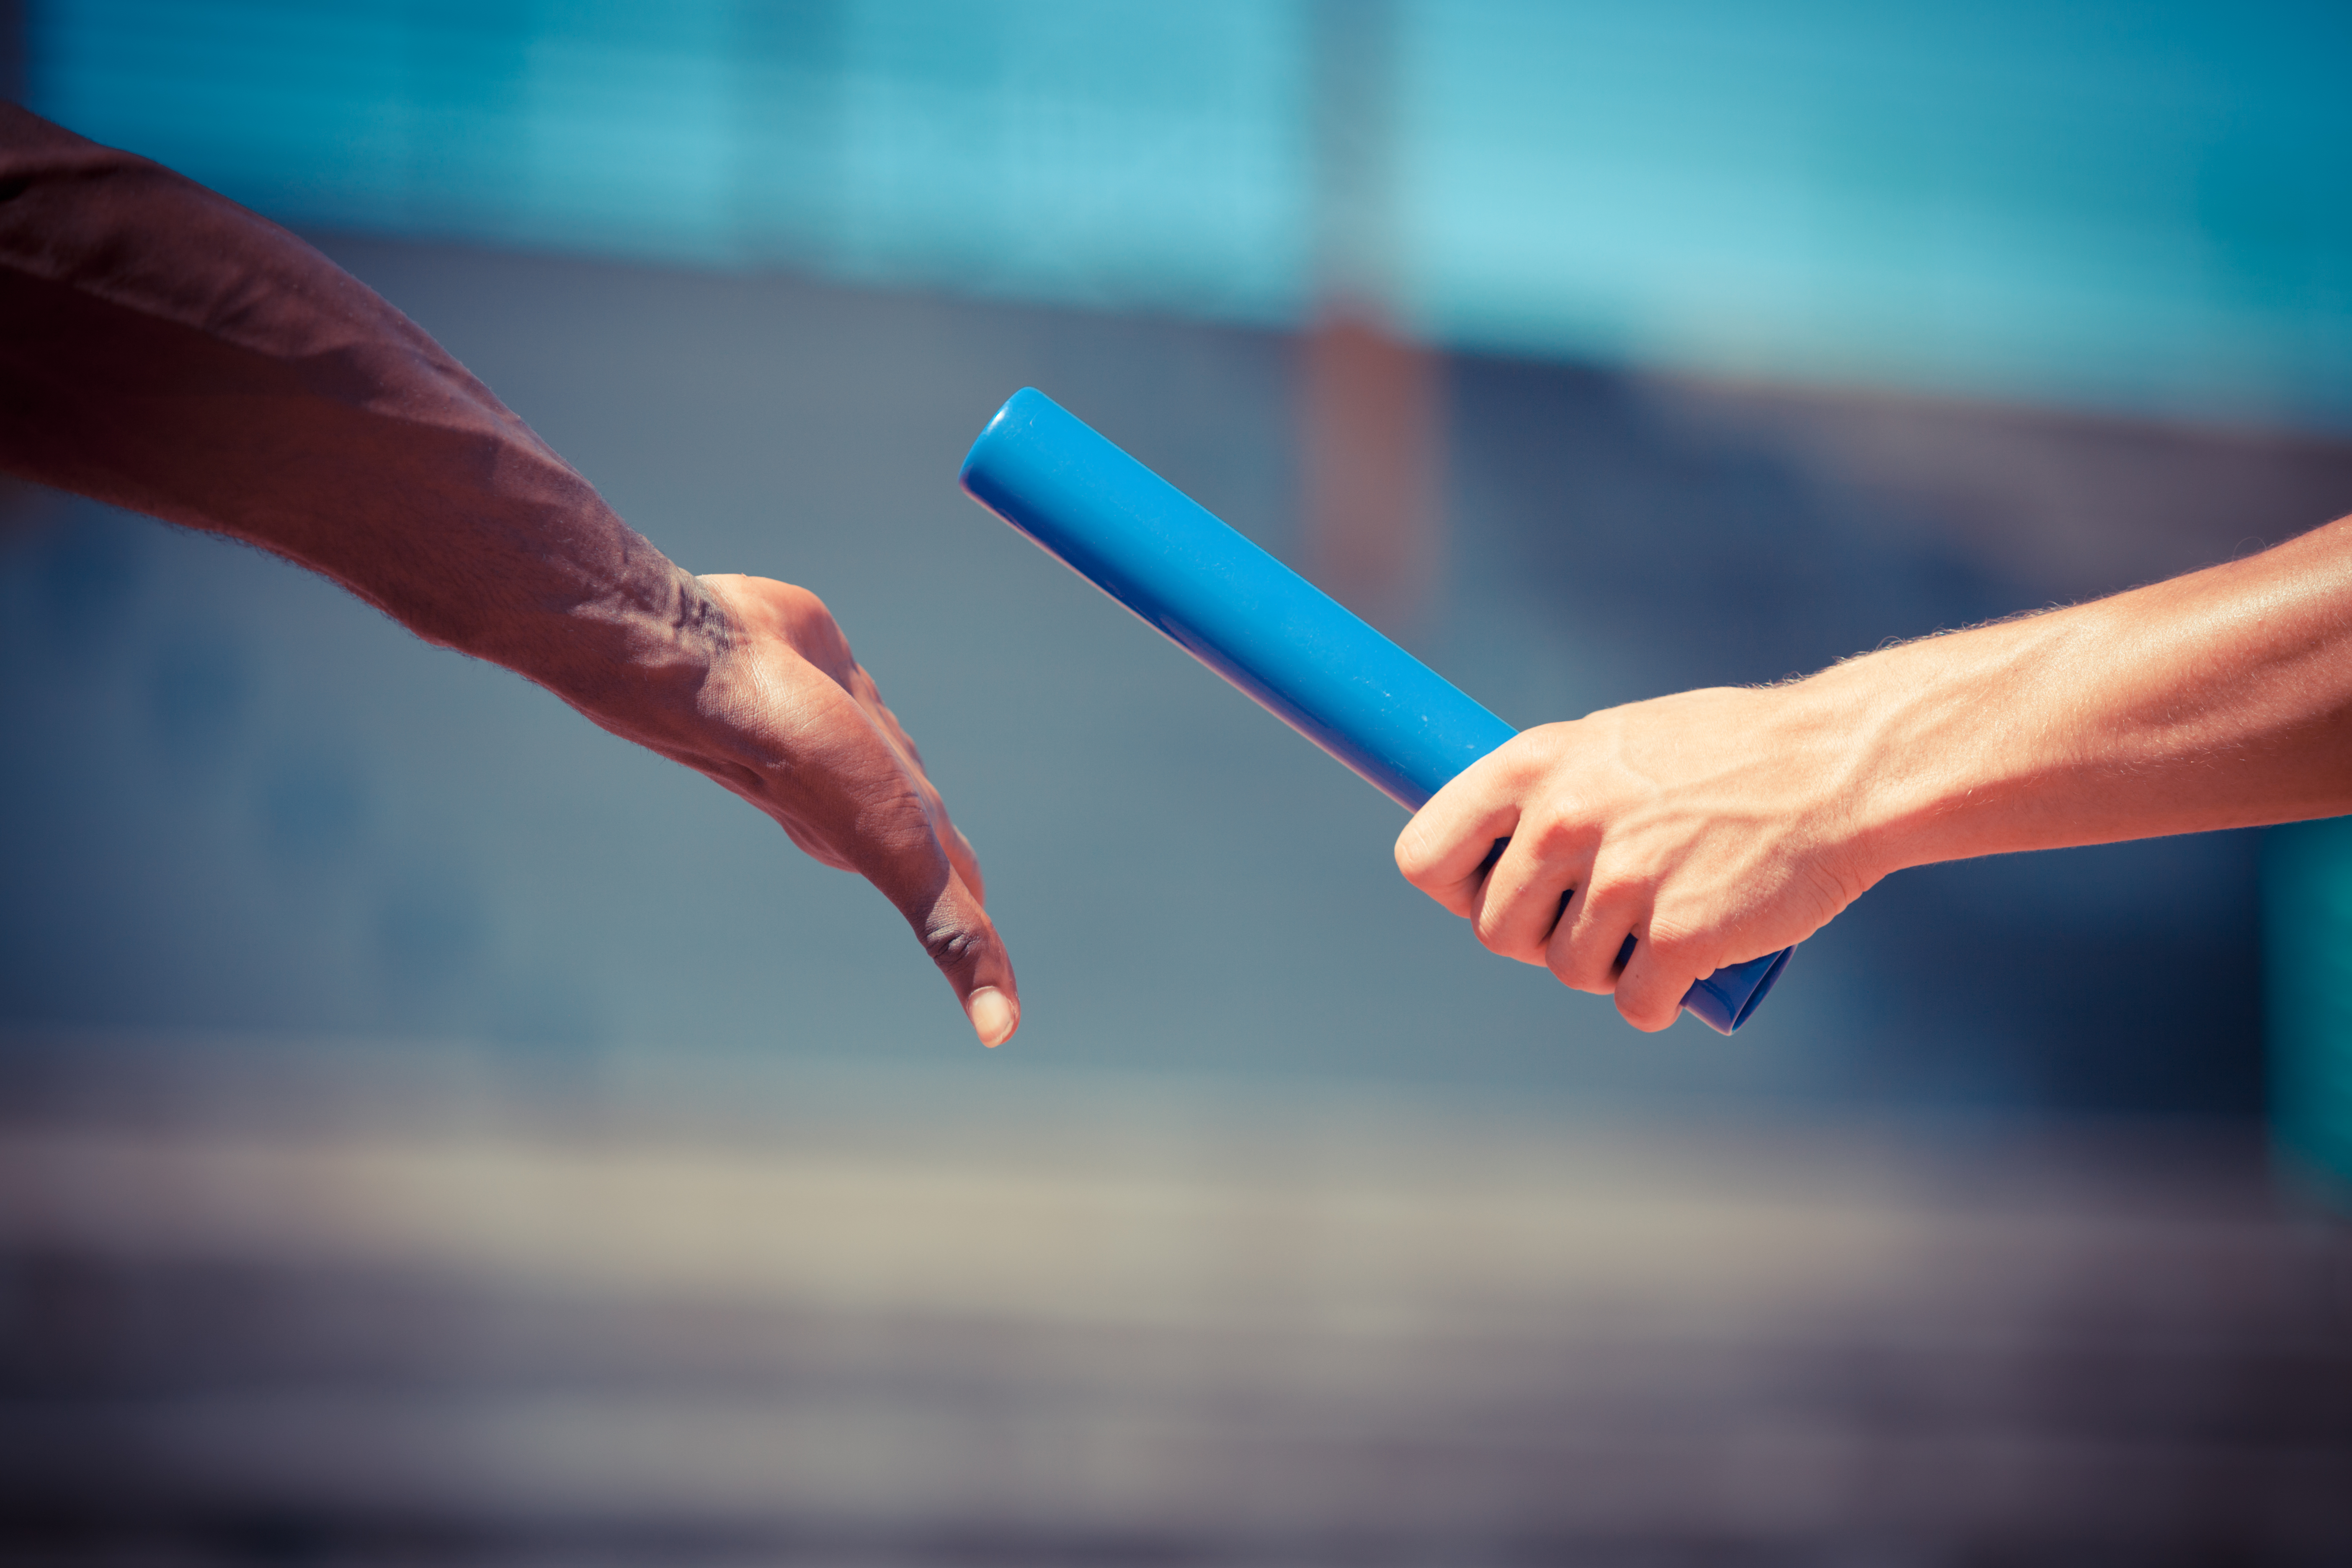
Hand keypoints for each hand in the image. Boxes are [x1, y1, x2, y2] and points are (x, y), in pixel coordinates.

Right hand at [589, 573, 1017, 1046]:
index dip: (984, 950)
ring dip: (913, 798)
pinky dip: (878, 725)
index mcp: (895, 848)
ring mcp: (845, 743)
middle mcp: (869, 803)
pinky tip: (865, 721)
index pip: (957, 913)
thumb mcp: (901, 856)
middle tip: (977, 904)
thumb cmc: (804, 760)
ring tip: (925, 819)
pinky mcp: (829, 680)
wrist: (715, 666)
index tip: (999, 1000)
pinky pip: (868, 709)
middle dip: (955, 875)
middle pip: (932, 849)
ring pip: (898, 779)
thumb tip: (1001, 1035)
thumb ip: (953, 935)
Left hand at [1394, 684, 1875, 1030]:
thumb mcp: (1615, 743)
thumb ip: (1551, 792)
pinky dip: (1658, 1000)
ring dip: (1606, 968)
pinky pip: (1635, 1005)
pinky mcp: (1678, 940)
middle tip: (1595, 916)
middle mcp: (1565, 823)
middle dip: (1539, 937)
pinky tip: (1688, 970)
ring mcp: (1621, 884)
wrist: (1841, 766)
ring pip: (1567, 972)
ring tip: (1657, 923)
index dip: (1455, 888)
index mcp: (1535, 765)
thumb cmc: (1727, 752)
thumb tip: (1495, 851)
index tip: (1492, 891)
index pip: (1424, 856)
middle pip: (1495, 930)